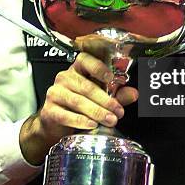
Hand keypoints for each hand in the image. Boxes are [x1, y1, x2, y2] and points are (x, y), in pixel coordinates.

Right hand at [20, 48, 137, 164]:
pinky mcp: (49, 110)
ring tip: (110, 120)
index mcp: (78, 69)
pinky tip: (91, 124)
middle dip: (105, 100)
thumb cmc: (80, 105)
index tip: (111, 78)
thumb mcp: (100, 97)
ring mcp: (55, 93)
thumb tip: (134, 94)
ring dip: (96, 112)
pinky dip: (80, 120)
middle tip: (118, 111)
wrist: (55, 124)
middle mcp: (65, 78)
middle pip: (86, 86)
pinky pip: (66, 115)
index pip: (86, 60)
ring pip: (78, 101)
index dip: (98, 68)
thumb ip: (117, 94)